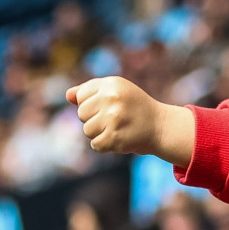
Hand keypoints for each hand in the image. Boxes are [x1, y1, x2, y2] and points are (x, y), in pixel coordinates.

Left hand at [67, 77, 196, 165]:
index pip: (80, 97)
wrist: (160, 126)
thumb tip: (68, 95)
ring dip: (100, 133)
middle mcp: (111, 98)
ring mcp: (113, 118)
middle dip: (94, 119)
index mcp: (111, 84)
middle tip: (115, 119)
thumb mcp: (116, 91)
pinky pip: (96, 145)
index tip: (108, 106)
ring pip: (87, 130)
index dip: (91, 105)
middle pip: (81, 114)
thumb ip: (90, 91)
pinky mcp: (115, 137)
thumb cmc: (134, 107)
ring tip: (118, 128)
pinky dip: (106, 146)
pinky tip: (120, 139)